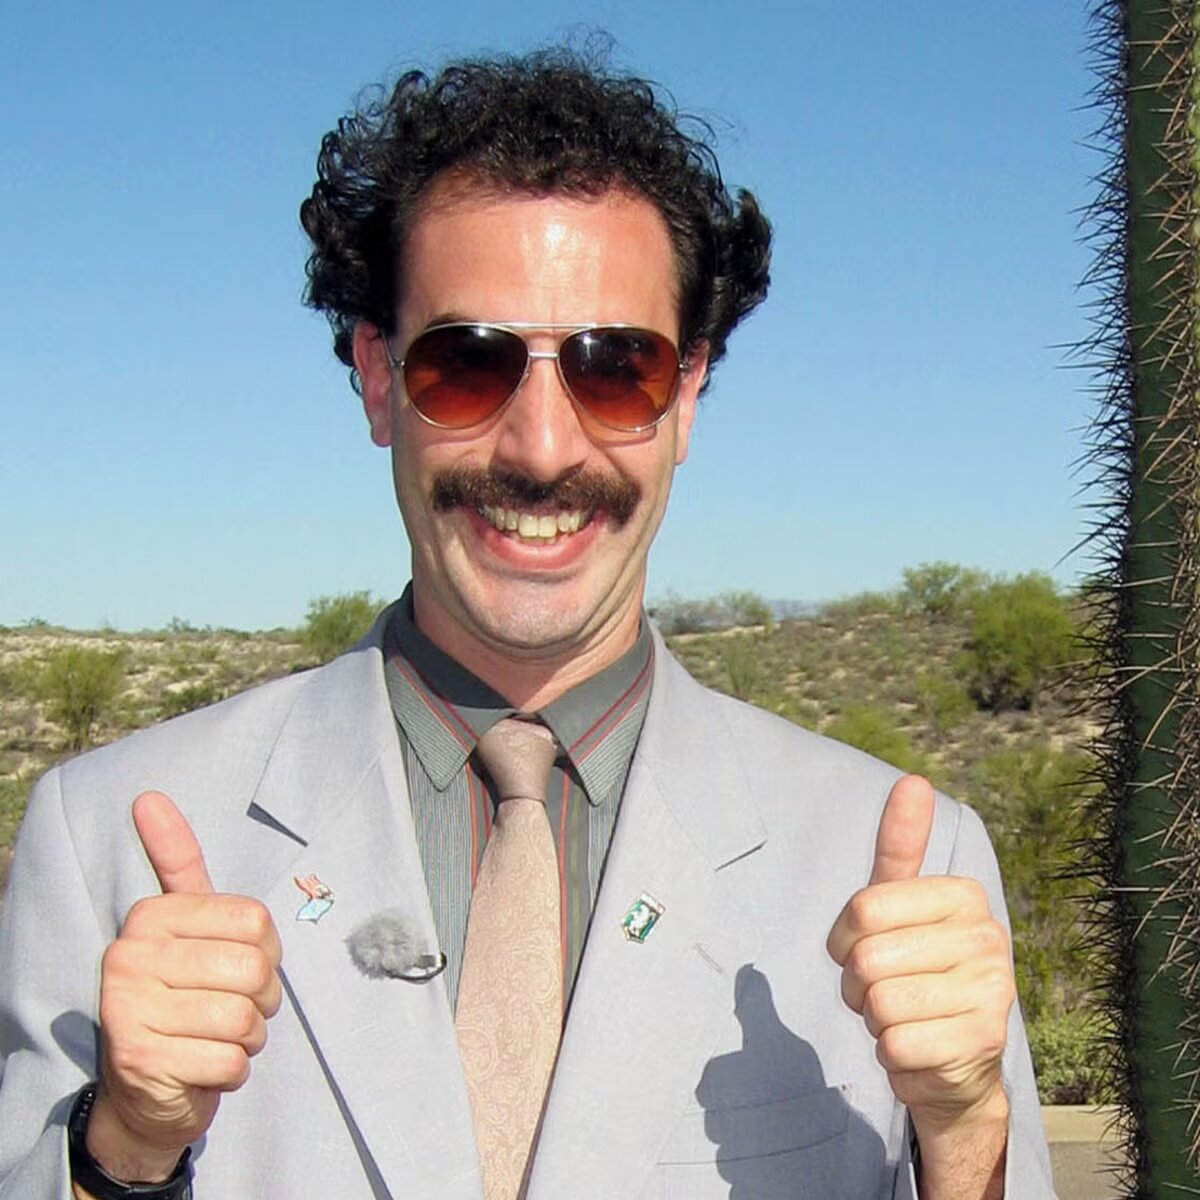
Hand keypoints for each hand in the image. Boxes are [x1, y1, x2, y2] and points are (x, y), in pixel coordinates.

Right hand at [88, 791, 281, 1180]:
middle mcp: (130, 956)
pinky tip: (204, 1068)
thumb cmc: (183, 995)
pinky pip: (231, 1060)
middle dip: (260, 1000)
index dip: (265, 951)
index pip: (255, 920)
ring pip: (244, 1017)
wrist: (145, 1092)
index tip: (236, 965)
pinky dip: (233, 1071)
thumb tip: (150, 796)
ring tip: (217, 1038)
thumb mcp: (187, 925)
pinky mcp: (142, 1060)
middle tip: (233, 1011)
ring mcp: (130, 1009)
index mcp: (150, 916)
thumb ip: (177, 862)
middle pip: (254, 969)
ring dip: (247, 1038)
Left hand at [826, 776, 1012, 1141]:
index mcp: (964, 895)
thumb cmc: (914, 972)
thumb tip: (914, 780)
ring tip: (904, 1018)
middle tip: (884, 992)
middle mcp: (987, 936)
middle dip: (857, 986)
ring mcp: (991, 990)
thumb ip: (901, 845)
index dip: (844, 939)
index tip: (866, 947)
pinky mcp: (982, 1041)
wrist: (952, 1064)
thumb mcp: (900, 905)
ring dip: (874, 1019)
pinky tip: (918, 1049)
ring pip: (879, 1002)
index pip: (864, 906)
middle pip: (868, 957)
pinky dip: (891, 1053)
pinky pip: (895, 1043)